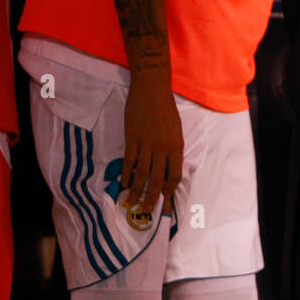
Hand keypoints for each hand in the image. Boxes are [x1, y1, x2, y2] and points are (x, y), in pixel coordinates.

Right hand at [120, 73, 183, 215]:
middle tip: (147, 211)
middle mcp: (162, 148)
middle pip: (157, 179)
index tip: (165, 201)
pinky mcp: (132, 138)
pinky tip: (123, 183)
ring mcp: (146, 143)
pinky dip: (125, 174)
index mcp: (176, 146)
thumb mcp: (176, 130)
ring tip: (132, 202)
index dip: (169, 191)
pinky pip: (128, 161)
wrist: (152, 89)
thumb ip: (172, 149)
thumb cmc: (166, 108)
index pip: (174, 175)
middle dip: (152, 198)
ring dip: (136, 190)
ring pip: (141, 174)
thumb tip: (168, 167)